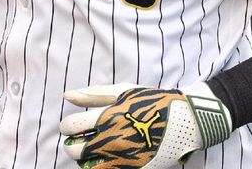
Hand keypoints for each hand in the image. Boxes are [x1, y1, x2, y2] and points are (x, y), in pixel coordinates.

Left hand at [60, 82, 231, 167]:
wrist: (186, 120)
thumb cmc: (152, 101)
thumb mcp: (124, 90)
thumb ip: (94, 94)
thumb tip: (67, 95)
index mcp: (109, 116)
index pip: (73, 127)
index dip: (66, 127)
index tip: (69, 126)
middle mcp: (114, 139)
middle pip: (76, 151)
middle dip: (71, 146)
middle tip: (76, 141)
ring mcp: (124, 157)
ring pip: (89, 166)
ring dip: (84, 159)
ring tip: (90, 150)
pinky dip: (100, 167)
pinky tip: (104, 158)